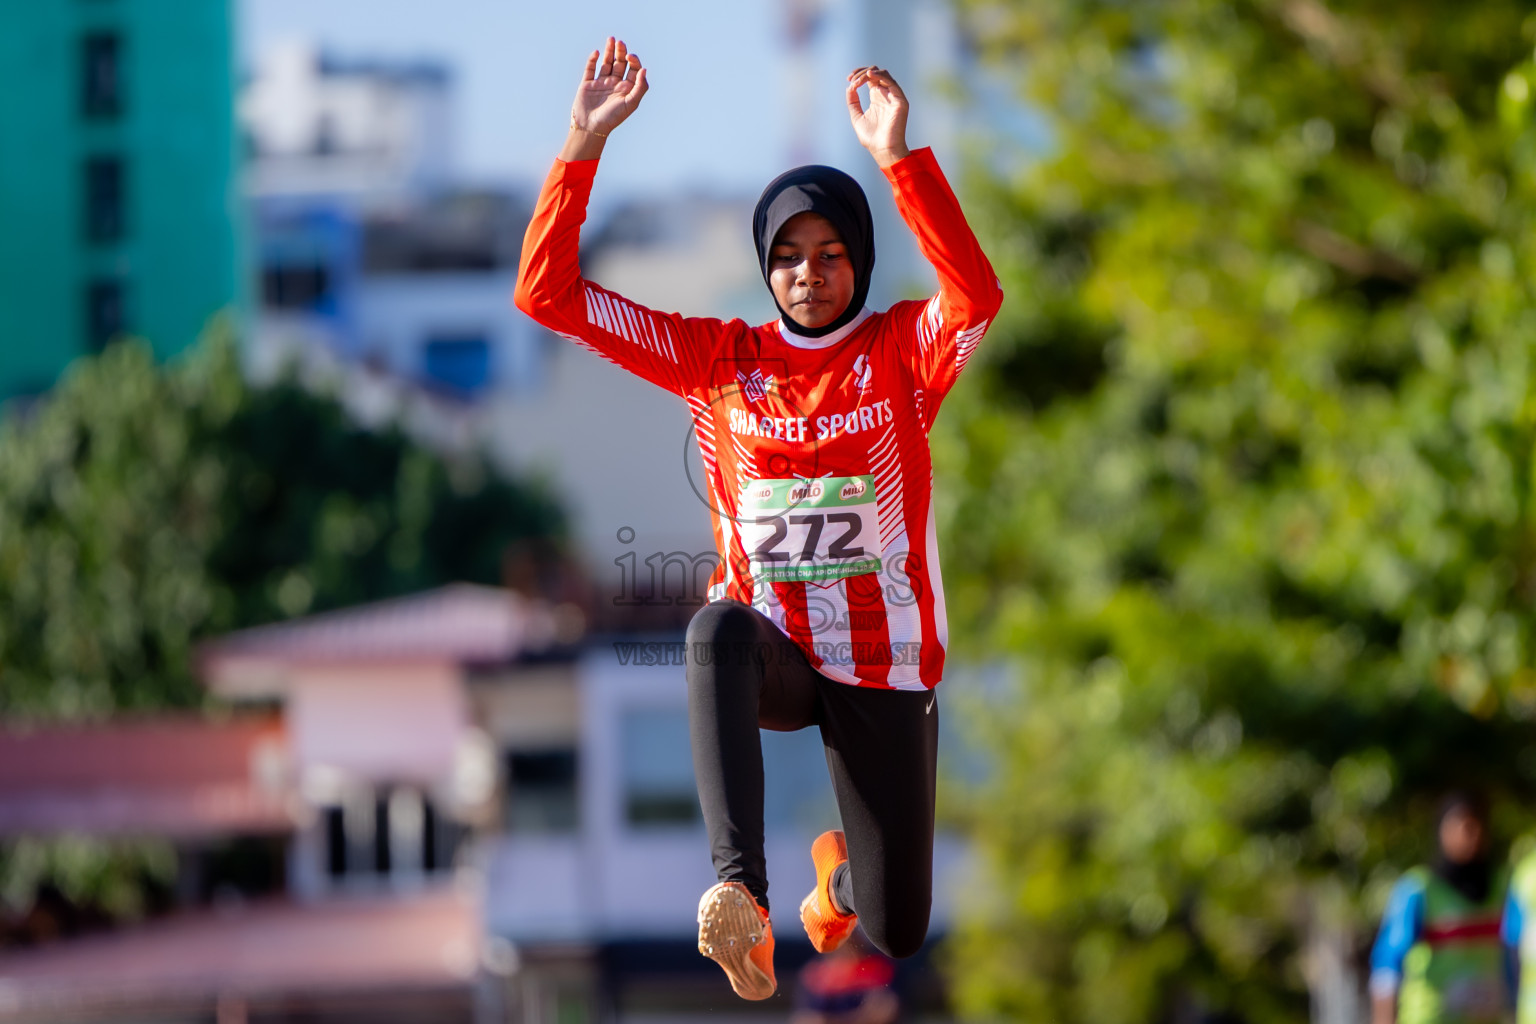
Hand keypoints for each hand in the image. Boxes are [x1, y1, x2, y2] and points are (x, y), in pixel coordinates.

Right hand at [562, 37, 648, 159]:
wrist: (591, 127)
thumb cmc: (612, 118)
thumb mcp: (631, 104)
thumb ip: (640, 87)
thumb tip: (644, 69)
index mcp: (627, 89)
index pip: (633, 69)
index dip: (633, 61)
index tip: (630, 57)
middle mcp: (615, 84)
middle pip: (620, 63)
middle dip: (621, 52)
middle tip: (620, 43)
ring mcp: (601, 83)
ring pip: (606, 63)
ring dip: (609, 51)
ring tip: (611, 39)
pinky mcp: (587, 84)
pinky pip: (590, 69)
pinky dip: (592, 60)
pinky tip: (596, 53)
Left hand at [846, 65, 910, 167]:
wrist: (883, 150)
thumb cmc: (871, 138)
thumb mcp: (857, 117)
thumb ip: (852, 102)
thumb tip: (849, 87)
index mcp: (877, 97)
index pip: (870, 77)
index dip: (859, 75)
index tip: (848, 80)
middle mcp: (886, 94)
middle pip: (875, 73)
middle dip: (861, 73)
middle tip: (852, 80)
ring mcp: (893, 96)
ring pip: (883, 74)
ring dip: (868, 73)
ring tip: (858, 80)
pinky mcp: (900, 100)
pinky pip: (891, 82)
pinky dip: (880, 76)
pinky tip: (869, 76)